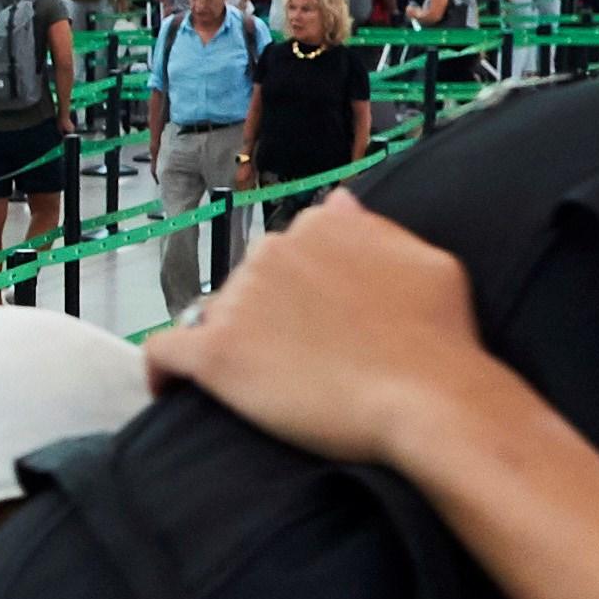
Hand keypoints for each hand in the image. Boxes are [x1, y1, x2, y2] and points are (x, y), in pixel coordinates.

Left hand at [138, 194, 502, 475]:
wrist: (428, 399)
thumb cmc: (438, 338)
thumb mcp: (426, 261)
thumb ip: (373, 229)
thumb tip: (338, 200)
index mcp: (319, 225)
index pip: (289, 251)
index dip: (301, 291)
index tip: (318, 322)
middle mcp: (272, 252)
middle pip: (250, 282)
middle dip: (268, 315)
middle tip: (304, 361)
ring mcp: (240, 301)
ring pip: (214, 316)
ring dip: (232, 342)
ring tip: (267, 385)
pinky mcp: (216, 353)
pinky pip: (162, 353)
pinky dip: (160, 371)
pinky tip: (168, 390)